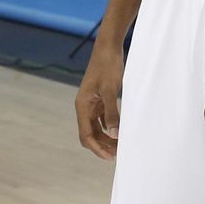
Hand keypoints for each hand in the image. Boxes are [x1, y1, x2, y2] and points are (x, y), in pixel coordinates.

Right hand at [75, 42, 123, 159]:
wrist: (109, 46)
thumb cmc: (108, 65)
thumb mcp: (110, 89)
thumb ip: (112, 112)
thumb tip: (114, 134)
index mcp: (82, 106)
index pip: (86, 136)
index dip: (97, 148)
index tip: (110, 157)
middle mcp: (85, 106)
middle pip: (90, 134)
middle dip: (103, 146)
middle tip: (119, 154)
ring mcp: (92, 103)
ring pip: (97, 127)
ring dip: (107, 138)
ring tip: (121, 145)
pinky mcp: (100, 98)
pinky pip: (103, 118)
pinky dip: (110, 126)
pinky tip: (121, 130)